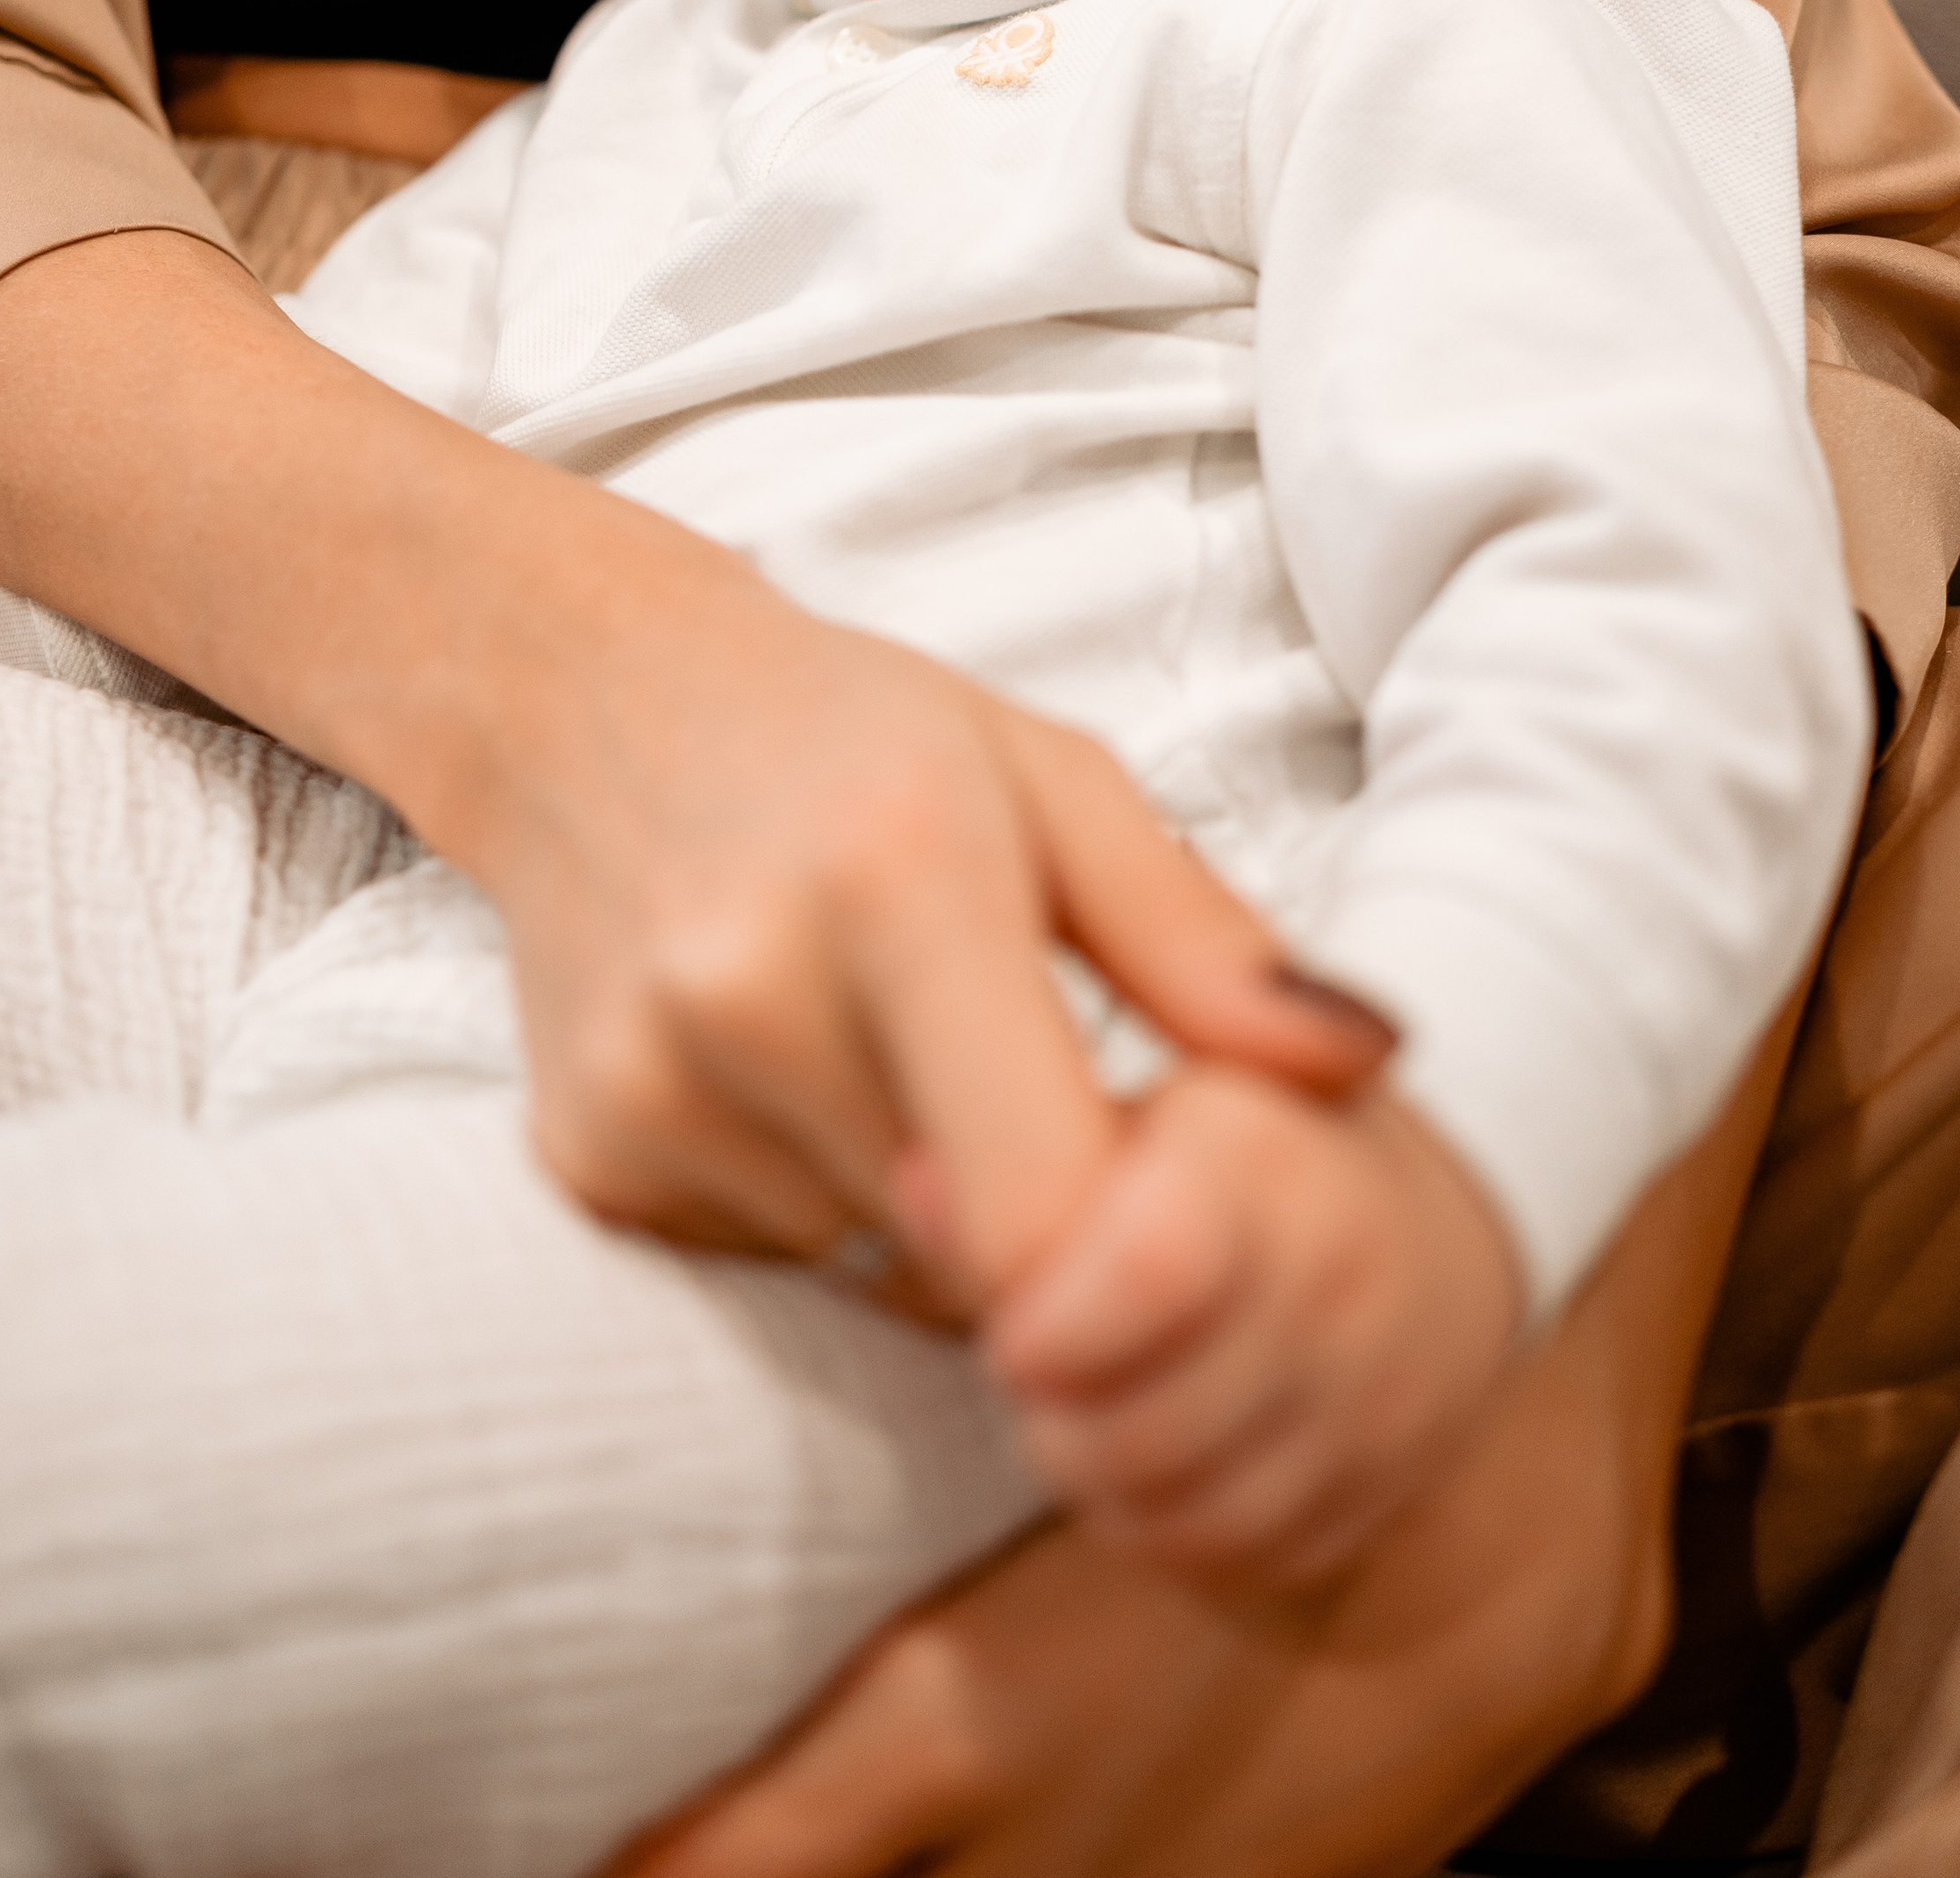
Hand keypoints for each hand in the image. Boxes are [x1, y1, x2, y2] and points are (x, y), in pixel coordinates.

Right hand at [450, 511, 1394, 1295]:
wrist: (585, 694)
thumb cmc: (855, 731)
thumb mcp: (1056, 781)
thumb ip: (1207, 941)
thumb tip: (1374, 1063)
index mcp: (898, 877)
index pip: (1047, 1211)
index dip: (1137, 1259)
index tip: (1172, 1202)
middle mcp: (751, 990)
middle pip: (974, 1257)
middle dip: (1052, 1221)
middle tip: (1046, 1088)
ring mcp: (651, 1085)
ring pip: (880, 1266)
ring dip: (933, 1211)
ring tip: (900, 1045)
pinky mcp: (588, 1154)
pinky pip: (771, 1256)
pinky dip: (822, 1197)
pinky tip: (798, 1068)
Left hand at [989, 1072, 1522, 1588]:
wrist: (1403, 1228)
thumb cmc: (1207, 1152)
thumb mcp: (1114, 1106)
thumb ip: (1005, 1140)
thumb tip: (911, 1184)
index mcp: (1263, 1147)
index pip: (1153, 1268)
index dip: (1050, 1327)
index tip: (1010, 1329)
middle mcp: (1342, 1275)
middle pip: (1145, 1426)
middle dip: (1053, 1417)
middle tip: (1029, 1369)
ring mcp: (1383, 1394)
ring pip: (1185, 1512)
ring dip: (1099, 1482)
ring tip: (1076, 1412)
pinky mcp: (1391, 1492)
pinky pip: (1240, 1561)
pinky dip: (1168, 1532)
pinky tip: (1147, 1462)